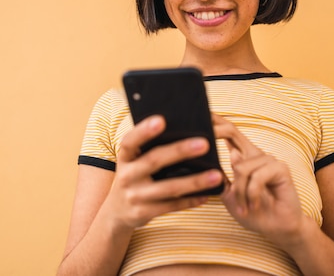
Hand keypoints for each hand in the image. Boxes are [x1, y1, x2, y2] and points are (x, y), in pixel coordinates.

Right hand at [105, 115, 223, 229]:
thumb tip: (182, 129)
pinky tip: (207, 194)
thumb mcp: (132, 162)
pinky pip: (172, 206)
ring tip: (217, 174)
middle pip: (154, 160)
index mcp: (124, 157)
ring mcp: (134, 196)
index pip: (131, 141)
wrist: (116, 212)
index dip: (144, 130)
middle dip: (180, 151)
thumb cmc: (133, 177)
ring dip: (195, 181)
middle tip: (205, 143)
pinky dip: (191, 200)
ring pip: (169, 188)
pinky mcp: (144, 213)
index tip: (162, 120)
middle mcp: (126, 175)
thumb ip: (148, 148)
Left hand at [213, 114, 308, 248]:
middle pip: (232, 132)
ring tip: (244, 208)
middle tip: (204, 133)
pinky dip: (251, 195)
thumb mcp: (229, 195)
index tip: (200, 109)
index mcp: (241, 156)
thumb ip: (221, 176)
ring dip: (239, 193)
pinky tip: (255, 205)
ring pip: (240, 168)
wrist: (277, 228)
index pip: (227, 132)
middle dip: (216, 131)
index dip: (215, 120)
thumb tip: (224, 154)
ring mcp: (268, 159)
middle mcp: (254, 153)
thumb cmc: (253, 211)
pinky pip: (256, 177)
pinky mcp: (280, 168)